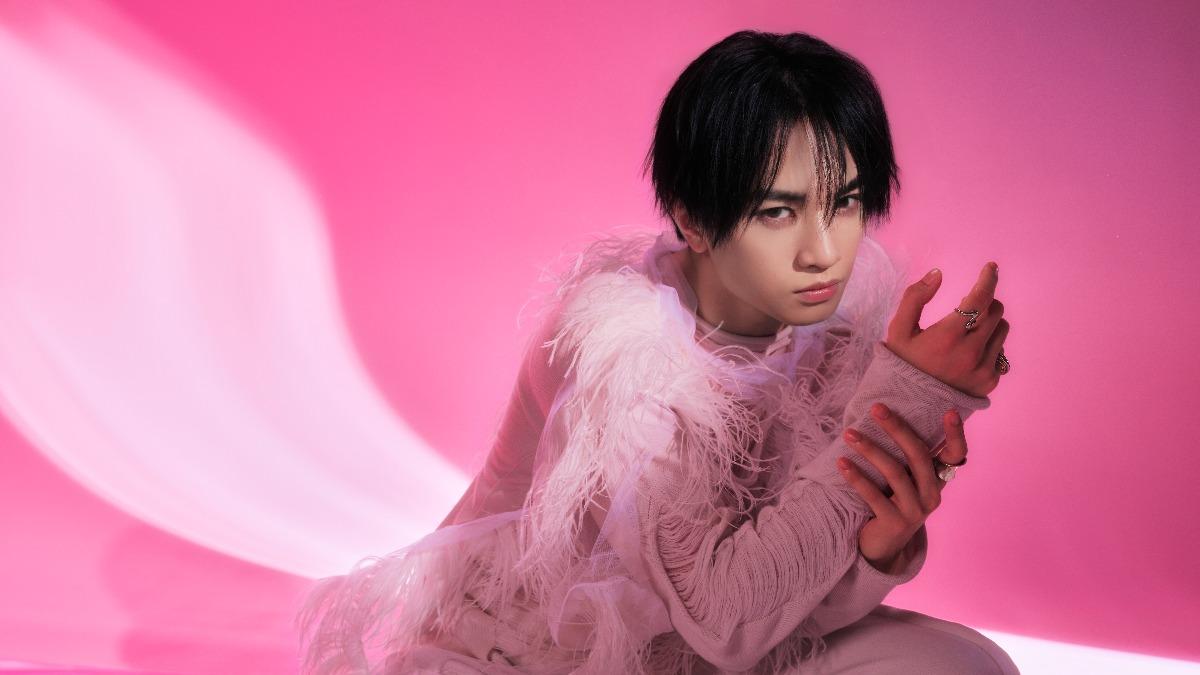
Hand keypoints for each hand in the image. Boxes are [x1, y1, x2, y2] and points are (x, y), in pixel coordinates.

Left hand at [836, 402, 968, 571]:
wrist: (882, 547)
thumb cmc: (890, 502)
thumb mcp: (904, 481)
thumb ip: (904, 458)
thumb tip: (884, 415)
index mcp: (936, 480)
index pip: (956, 455)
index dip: (956, 434)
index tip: (950, 411)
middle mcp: (931, 495)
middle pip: (918, 455)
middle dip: (897, 428)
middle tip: (876, 408)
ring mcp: (915, 510)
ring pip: (894, 472)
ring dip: (870, 449)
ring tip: (849, 434)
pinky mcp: (895, 523)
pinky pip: (873, 495)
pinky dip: (856, 477)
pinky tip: (841, 463)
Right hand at [884, 263, 1009, 397]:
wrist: (908, 406)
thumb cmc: (903, 362)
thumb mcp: (899, 329)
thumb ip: (915, 297)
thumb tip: (938, 273)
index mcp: (948, 335)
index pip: (980, 298)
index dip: (988, 278)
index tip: (991, 267)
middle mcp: (971, 352)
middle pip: (995, 311)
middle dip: (985, 302)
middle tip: (968, 306)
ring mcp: (983, 368)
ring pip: (1002, 330)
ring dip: (990, 322)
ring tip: (969, 330)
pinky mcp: (990, 381)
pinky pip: (1001, 352)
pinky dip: (989, 345)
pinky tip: (970, 352)